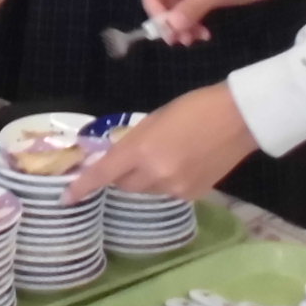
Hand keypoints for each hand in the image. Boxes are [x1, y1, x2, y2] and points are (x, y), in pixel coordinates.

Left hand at [63, 84, 256, 202]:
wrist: (239, 118)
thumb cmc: (194, 107)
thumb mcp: (155, 119)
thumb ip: (134, 142)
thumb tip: (117, 159)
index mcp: (141, 149)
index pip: (104, 174)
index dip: (83, 187)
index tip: (66, 198)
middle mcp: (155, 174)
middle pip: (124, 185)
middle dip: (123, 174)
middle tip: (136, 156)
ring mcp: (176, 188)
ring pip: (147, 190)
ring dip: (146, 178)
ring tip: (168, 155)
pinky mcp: (193, 195)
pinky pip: (169, 193)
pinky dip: (168, 182)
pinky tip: (185, 163)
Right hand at [138, 0, 305, 43]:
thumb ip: (191, 7)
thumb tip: (169, 27)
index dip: (152, 4)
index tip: (163, 26)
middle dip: (168, 18)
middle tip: (177, 40)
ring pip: (178, 5)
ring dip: (181, 23)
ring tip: (192, 40)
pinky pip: (193, 8)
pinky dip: (194, 21)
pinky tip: (204, 34)